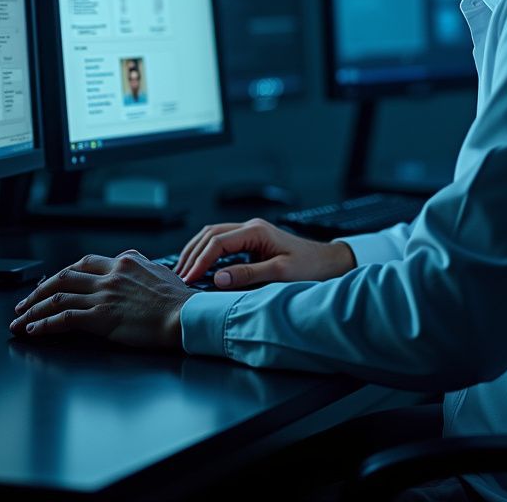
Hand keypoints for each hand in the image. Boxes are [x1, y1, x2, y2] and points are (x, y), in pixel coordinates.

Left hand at [10, 251, 197, 348]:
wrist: (186, 315)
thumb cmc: (179, 299)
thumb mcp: (161, 270)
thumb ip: (142, 266)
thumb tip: (135, 264)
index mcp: (124, 261)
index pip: (84, 263)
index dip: (62, 274)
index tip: (50, 283)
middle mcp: (110, 275)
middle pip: (64, 276)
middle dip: (39, 289)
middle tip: (25, 301)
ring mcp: (104, 295)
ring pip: (58, 297)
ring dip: (34, 308)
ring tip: (20, 318)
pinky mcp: (101, 318)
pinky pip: (64, 319)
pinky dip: (44, 324)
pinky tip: (33, 330)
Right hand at [174, 217, 355, 288]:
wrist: (328, 262)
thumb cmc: (309, 267)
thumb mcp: (280, 273)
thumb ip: (248, 275)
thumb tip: (217, 278)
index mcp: (256, 230)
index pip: (217, 242)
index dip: (200, 261)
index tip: (188, 279)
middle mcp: (250, 227)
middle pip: (210, 234)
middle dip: (192, 254)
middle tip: (178, 275)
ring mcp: (250, 232)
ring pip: (213, 235)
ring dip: (197, 251)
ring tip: (183, 270)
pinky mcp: (252, 241)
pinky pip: (222, 242)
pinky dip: (207, 252)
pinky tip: (201, 265)